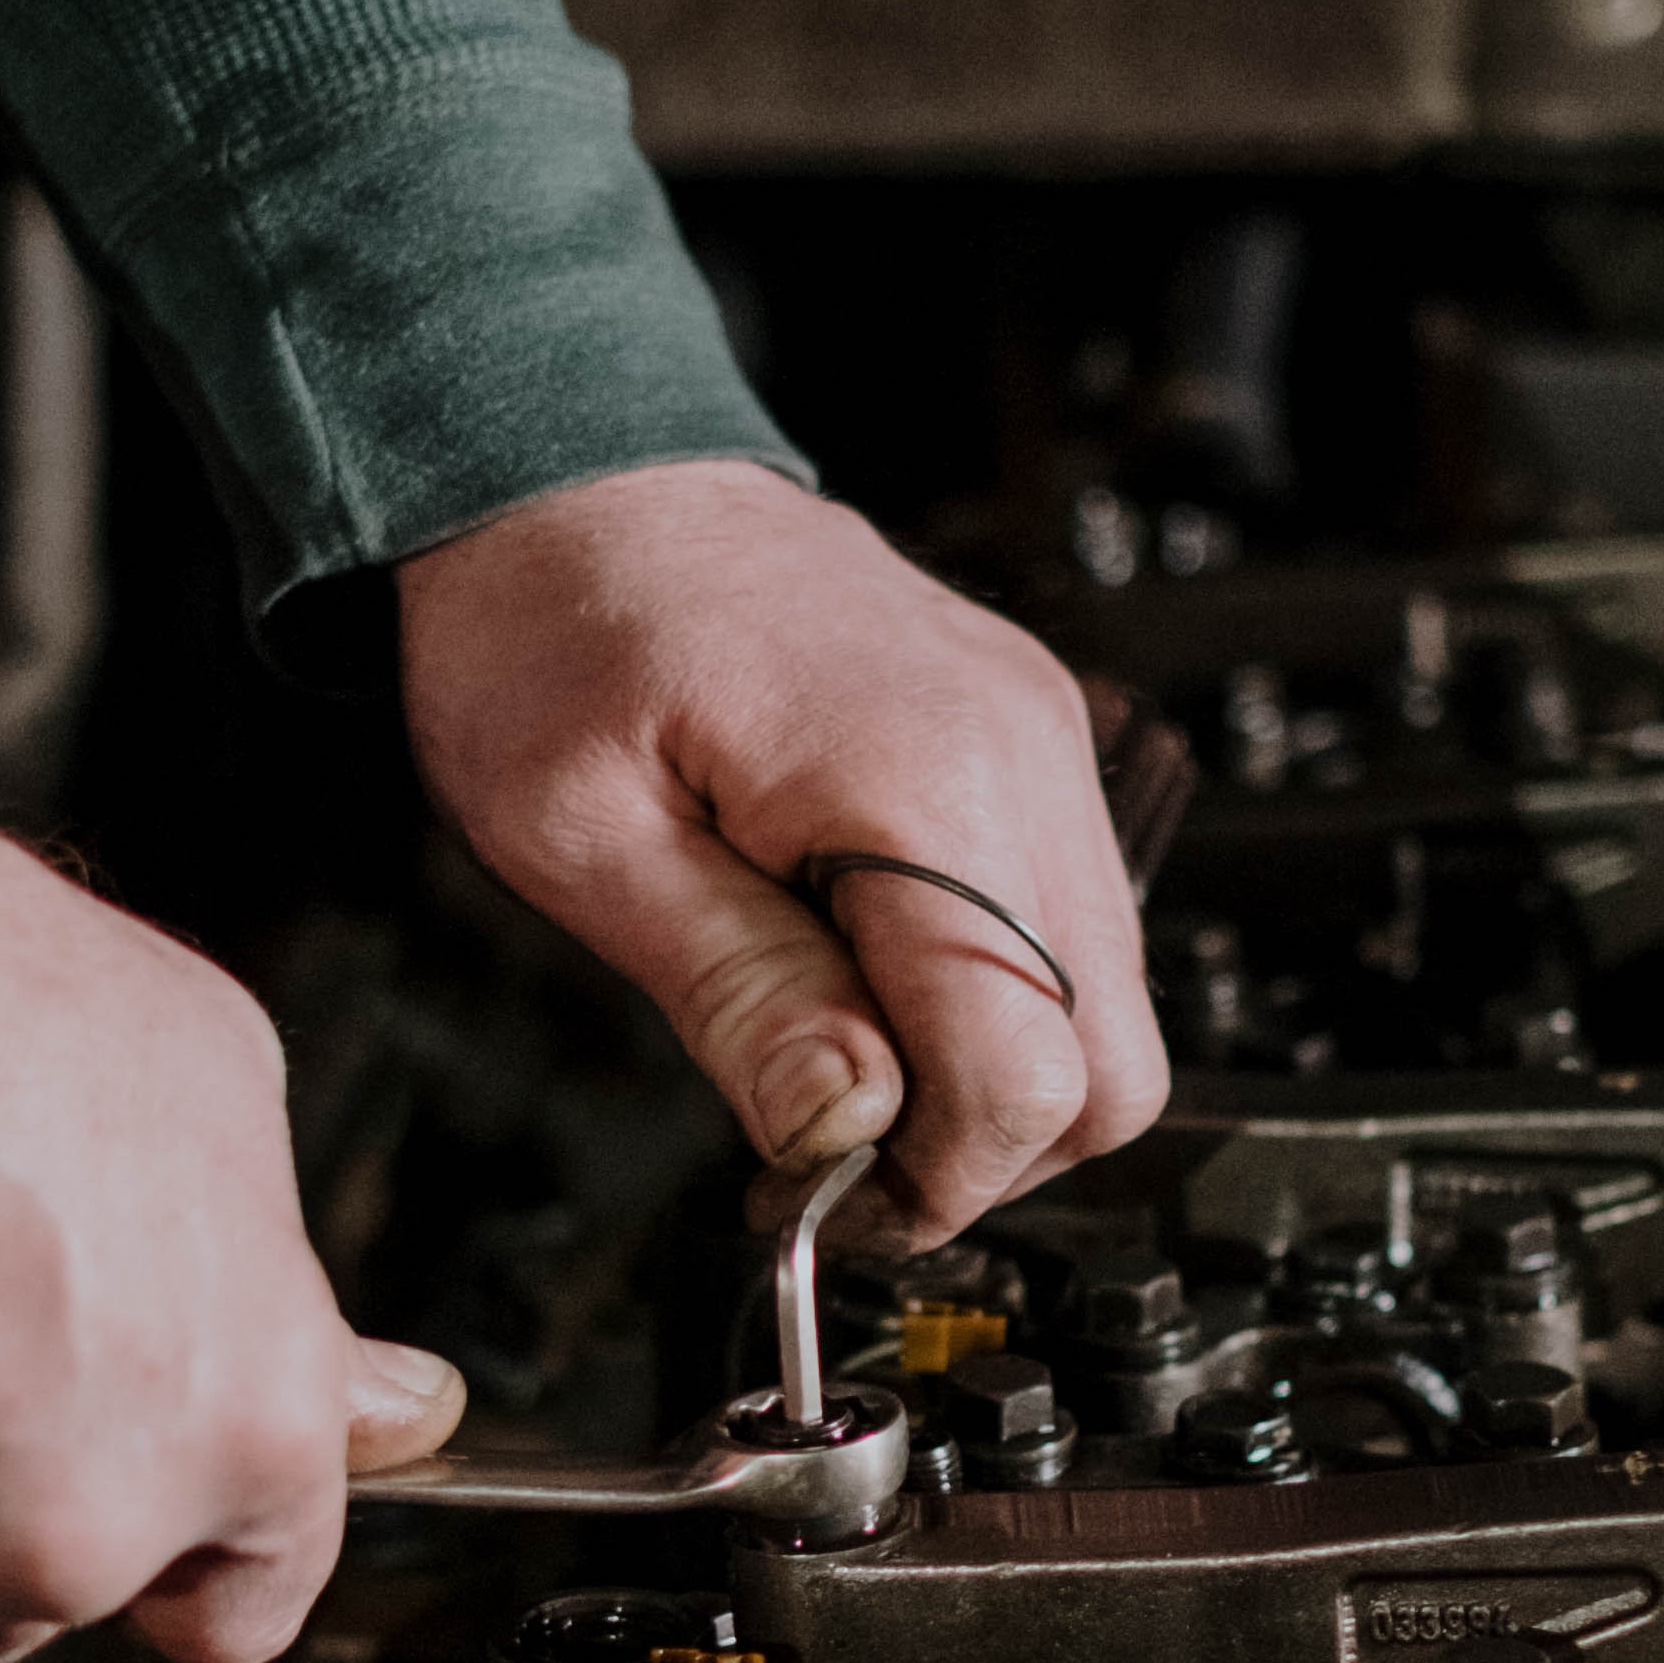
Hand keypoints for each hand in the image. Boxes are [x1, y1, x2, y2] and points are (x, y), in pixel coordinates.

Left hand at [400, 464, 1168, 1244]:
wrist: (577, 471)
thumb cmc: (553, 626)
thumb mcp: (582, 837)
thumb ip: (735, 994)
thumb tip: (845, 1129)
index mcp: (920, 778)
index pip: (1027, 1071)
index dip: (933, 1176)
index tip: (825, 1191)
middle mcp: (1018, 755)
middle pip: (1111, 1063)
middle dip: (982, 1148)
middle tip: (836, 1152)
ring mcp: (1039, 743)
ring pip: (1106, 1006)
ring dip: (988, 1076)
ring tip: (835, 1061)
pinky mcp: (1025, 743)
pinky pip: (1066, 926)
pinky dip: (989, 994)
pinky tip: (865, 980)